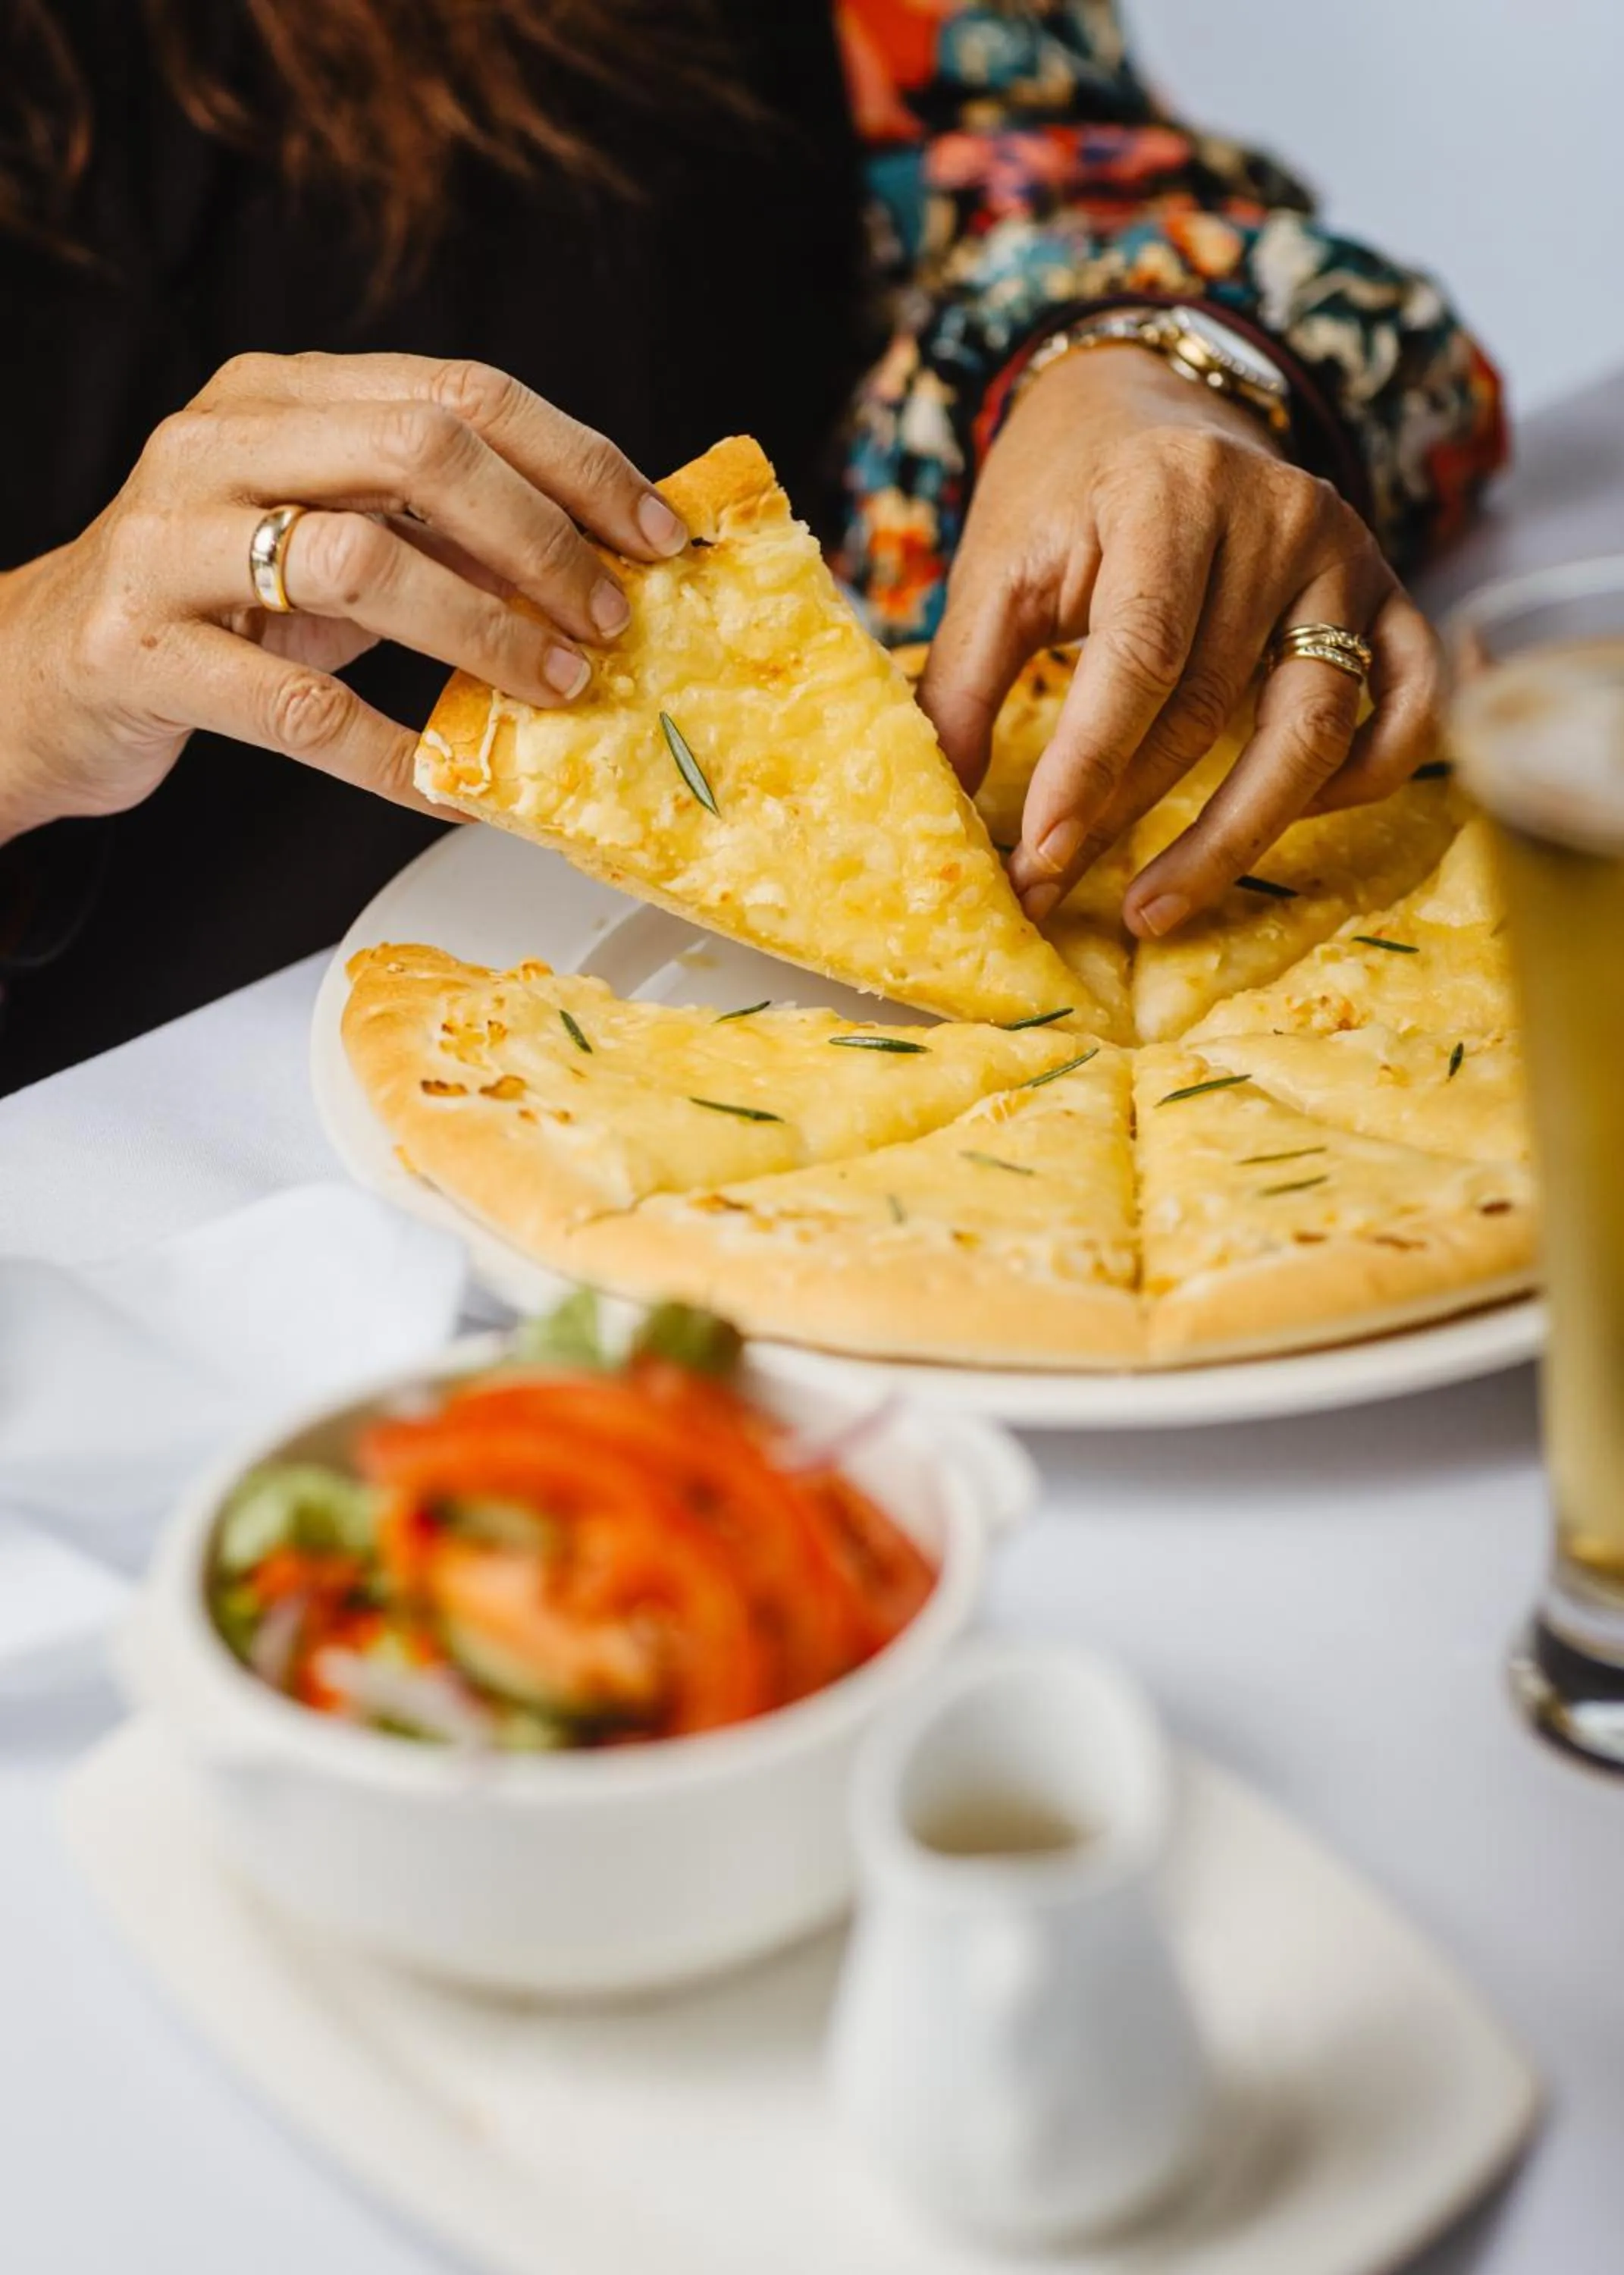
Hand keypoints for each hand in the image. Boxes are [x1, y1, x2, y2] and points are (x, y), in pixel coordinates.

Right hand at [0, 352, 687, 843]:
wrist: (43, 672)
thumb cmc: (213, 606)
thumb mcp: (329, 540)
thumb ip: (439, 531)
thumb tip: (596, 557)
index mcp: (281, 392)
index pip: (460, 390)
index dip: (576, 461)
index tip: (656, 534)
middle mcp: (219, 443)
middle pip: (417, 448)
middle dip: (539, 537)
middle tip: (608, 618)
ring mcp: (169, 543)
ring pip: (358, 561)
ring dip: (482, 632)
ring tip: (554, 687)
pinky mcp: (143, 651)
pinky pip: (297, 710)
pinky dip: (394, 757)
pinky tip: (456, 787)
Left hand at [918, 343, 1442, 935]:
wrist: (1149, 406)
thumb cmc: (1066, 494)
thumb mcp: (999, 566)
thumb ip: (964, 679)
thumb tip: (938, 801)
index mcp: (1172, 492)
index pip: (1142, 652)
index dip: (1091, 763)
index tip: (1040, 852)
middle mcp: (1279, 517)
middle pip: (1215, 706)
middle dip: (1129, 815)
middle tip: (1056, 890)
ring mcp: (1348, 558)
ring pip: (1314, 726)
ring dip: (1235, 836)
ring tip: (1153, 908)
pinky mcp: (1390, 595)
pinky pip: (1405, 705)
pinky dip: (1361, 777)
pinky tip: (1286, 822)